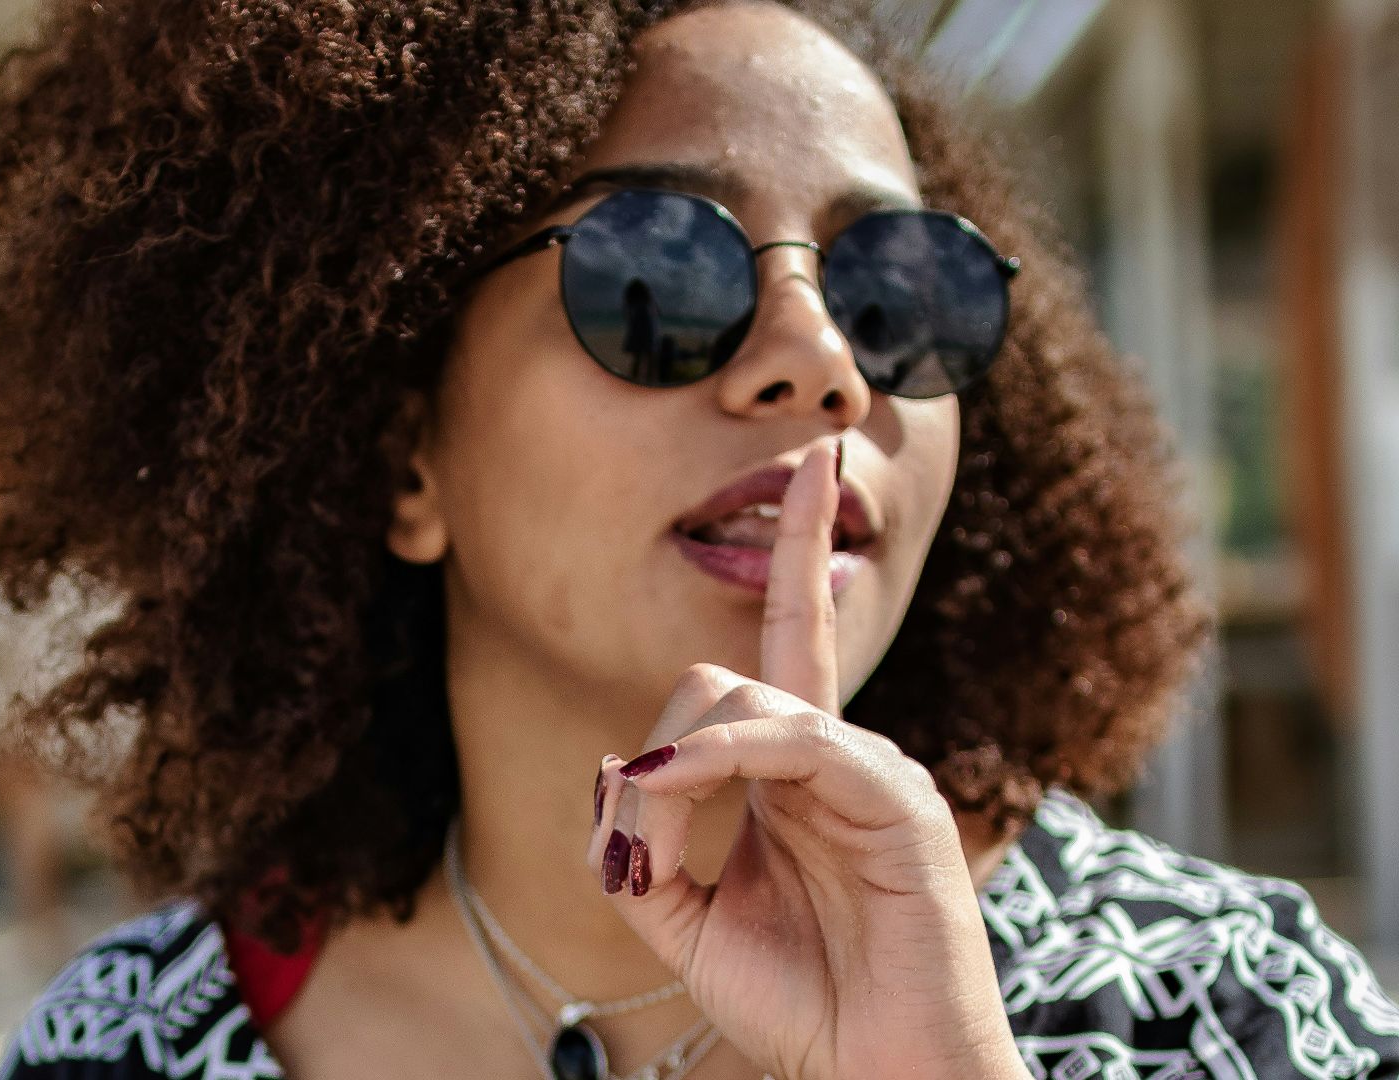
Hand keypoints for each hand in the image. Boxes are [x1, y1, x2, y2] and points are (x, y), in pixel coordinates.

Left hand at [588, 437, 1026, 1079]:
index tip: (818, 459)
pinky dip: (716, 762)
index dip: (805, 545)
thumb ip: (637, 845)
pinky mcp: (897, 798)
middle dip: (657, 754)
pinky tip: (675, 801)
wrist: (874, 1075)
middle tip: (648, 863)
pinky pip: (794, 740)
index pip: (790, 636)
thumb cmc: (797, 1001)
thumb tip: (616, 772)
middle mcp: (835, 755)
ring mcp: (871, 770)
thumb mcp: (680, 922)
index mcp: (793, 773)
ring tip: (661, 863)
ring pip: (742, 697)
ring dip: (672, 773)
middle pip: (716, 675)